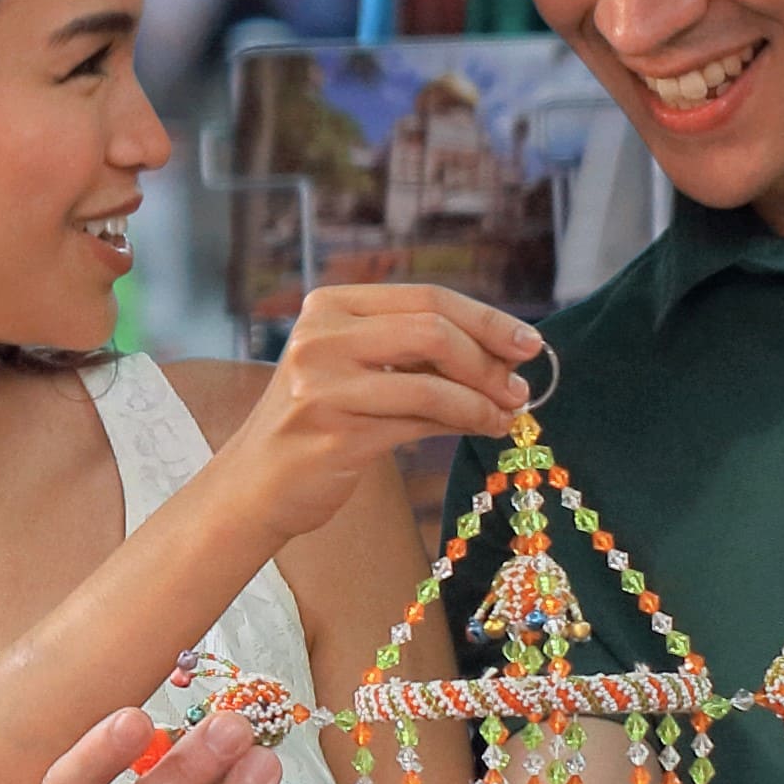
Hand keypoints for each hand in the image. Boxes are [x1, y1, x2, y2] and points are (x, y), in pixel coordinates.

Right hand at [227, 265, 546, 539]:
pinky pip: (418, 423)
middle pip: (432, 329)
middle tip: (520, 387)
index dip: (487, 319)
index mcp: (328, 306)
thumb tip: (505, 354)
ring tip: (507, 414)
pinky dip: (461, 425)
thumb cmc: (315, 425)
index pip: (426, 297)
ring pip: (431, 382)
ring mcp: (322, 384)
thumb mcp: (355, 369)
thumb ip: (414, 351)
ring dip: (482, 400)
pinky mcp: (333, 432)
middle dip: (489, 359)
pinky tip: (482, 430)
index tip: (529, 343)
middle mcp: (320, 337)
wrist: (253, 486)